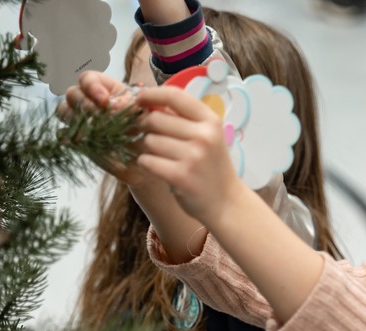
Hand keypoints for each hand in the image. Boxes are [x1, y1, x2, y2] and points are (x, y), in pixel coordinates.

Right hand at [56, 71, 146, 185]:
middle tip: (99, 116)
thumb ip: (131, 106)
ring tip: (91, 129)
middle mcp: (88, 101)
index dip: (91, 86)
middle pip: (72, 93)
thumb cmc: (146, 124)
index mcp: (104, 88)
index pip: (87, 78)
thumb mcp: (144, 111)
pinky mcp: (78, 138)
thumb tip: (114, 106)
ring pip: (64, 111)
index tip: (104, 100)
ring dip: (75, 118)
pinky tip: (85, 140)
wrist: (147, 151)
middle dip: (84, 103)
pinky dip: (72, 136)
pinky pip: (64, 134)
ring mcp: (81, 119)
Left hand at [134, 86, 246, 229]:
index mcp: (210, 121)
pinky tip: (155, 168)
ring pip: (149, 141)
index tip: (139, 99)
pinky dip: (145, 164)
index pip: (174, 96)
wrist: (226, 202)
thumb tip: (147, 104)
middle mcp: (204, 136)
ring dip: (145, 148)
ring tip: (158, 156)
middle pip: (155, 119)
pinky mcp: (181, 176)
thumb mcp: (208, 137)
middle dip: (145, 127)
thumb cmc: (212, 167)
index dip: (151, 94)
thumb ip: (184, 120)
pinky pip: (147, 161)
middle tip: (148, 136)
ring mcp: (193, 156)